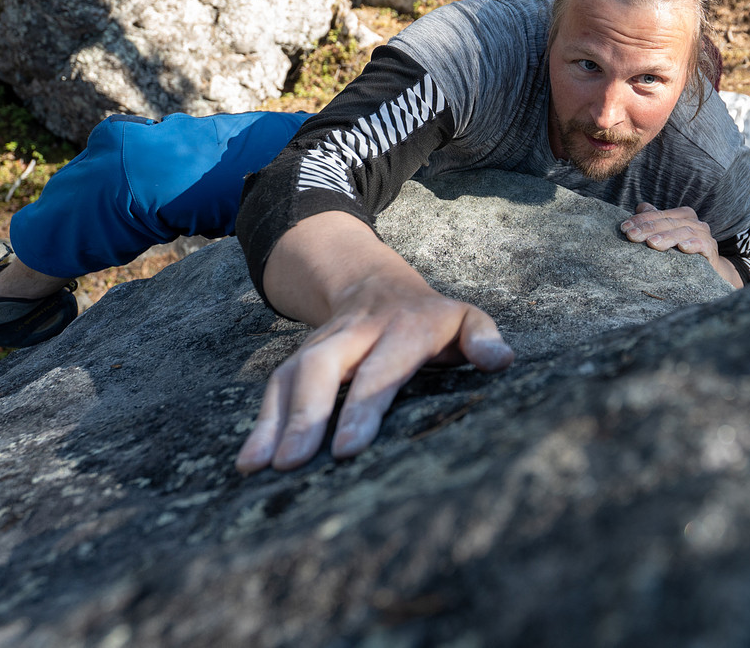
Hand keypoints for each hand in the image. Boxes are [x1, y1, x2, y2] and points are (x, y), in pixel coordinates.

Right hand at [235, 213, 513, 474]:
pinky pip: (275, 385)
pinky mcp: (301, 357)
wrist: (377, 282)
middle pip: (324, 367)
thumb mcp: (465, 318)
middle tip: (292, 463)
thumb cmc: (431, 319)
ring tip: (260, 468)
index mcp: (403, 328)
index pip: (382, 368)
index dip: (363, 406)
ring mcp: (324, 343)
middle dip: (307, 414)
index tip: (346, 449)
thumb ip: (483, 337)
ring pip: (292, 374)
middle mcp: (356, 333)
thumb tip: (501, 361)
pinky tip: (248, 461)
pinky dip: (260, 421)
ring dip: (274, 421)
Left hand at [621, 203, 742, 287]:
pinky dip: (693, 244)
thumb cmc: (684, 253)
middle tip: (631, 236)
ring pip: (684, 231)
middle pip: (668, 222)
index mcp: (682, 215)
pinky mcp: (711, 249)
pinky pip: (702, 244)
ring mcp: (704, 235)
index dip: (641, 219)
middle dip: (648, 228)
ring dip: (667, 236)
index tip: (624, 228)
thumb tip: (639, 207)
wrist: (711, 272)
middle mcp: (694, 222)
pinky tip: (682, 248)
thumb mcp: (667, 236)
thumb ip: (655, 221)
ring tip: (651, 243)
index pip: (658, 214)